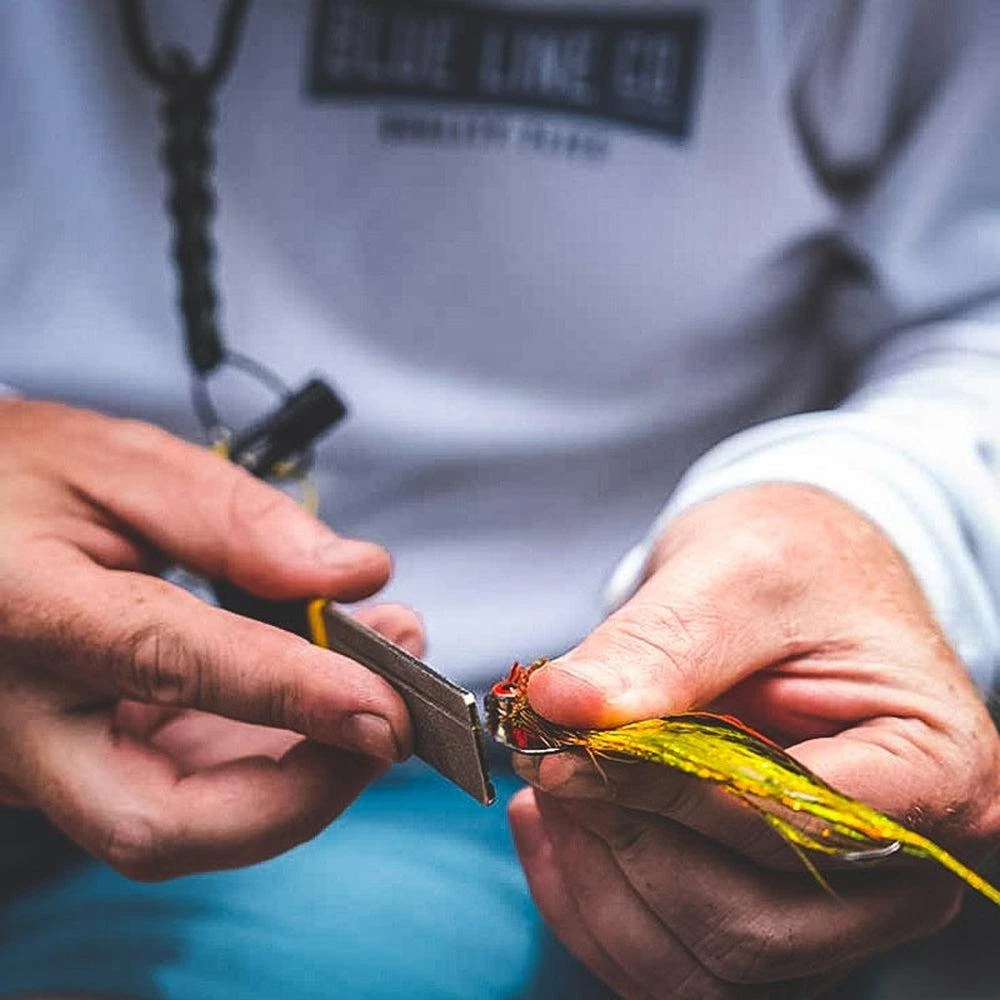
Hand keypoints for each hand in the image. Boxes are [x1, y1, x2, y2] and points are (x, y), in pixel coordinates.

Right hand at [0, 398, 417, 878]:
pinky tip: (327, 690)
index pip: (163, 664)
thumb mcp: (114, 463)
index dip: (287, 692)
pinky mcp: (77, 766)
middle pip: (158, 821)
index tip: (384, 700)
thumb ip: (233, 518)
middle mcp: (17, 718)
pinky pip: (187, 790)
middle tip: (394, 719)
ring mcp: (41, 759)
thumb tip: (353, 574)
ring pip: (184, 821)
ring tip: (383, 678)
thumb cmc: (12, 482)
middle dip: (301, 792)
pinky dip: (274, 756)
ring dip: (307, 773)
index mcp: (19, 608)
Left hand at [509, 484, 999, 999]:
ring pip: (705, 962)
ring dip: (601, 885)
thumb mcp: (733, 576)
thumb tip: (561, 705)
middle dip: (630, 849)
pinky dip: (597, 904)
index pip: (797, 828)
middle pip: (753, 928)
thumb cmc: (793, 563)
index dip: (670, 797)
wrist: (794, 576)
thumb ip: (658, 646)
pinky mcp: (773, 905)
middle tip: (550, 767)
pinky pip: (676, 957)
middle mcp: (905, 860)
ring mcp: (840, 900)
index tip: (570, 753)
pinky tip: (556, 825)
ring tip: (549, 789)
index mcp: (933, 766)